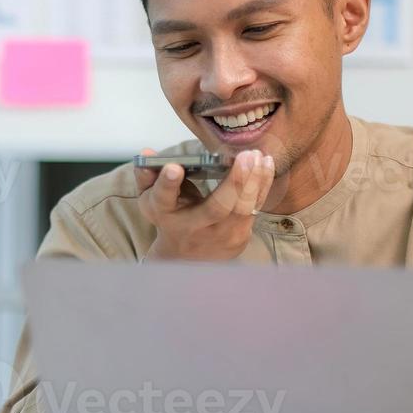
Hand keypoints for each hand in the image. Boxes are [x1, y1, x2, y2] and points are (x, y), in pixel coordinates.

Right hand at [134, 149, 275, 261]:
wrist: (188, 258)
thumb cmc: (171, 218)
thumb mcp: (152, 198)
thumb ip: (147, 175)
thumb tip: (146, 154)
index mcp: (166, 212)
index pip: (164, 197)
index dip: (168, 183)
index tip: (174, 167)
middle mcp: (193, 227)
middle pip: (216, 208)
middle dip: (234, 182)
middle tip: (245, 155)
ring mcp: (219, 236)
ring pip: (242, 210)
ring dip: (254, 181)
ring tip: (259, 156)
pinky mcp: (239, 237)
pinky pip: (254, 209)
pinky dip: (262, 186)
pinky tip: (266, 165)